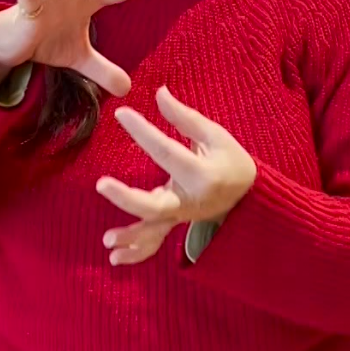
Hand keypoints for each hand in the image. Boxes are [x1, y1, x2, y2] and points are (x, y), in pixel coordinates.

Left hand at [97, 86, 256, 264]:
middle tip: (101, 184)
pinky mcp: (174, 224)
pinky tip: (114, 258)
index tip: (121, 114)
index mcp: (201, 174)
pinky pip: (155, 242)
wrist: (248, 195)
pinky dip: (136, 253)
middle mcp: (189, 200)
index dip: (142, 132)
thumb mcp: (215, 135)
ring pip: (154, 231)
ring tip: (107, 240)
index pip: (165, 151)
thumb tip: (158, 92)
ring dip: (130, 236)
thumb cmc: (230, 160)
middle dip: (127, 197)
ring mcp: (180, 216)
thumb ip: (184, 117)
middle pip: (155, 205)